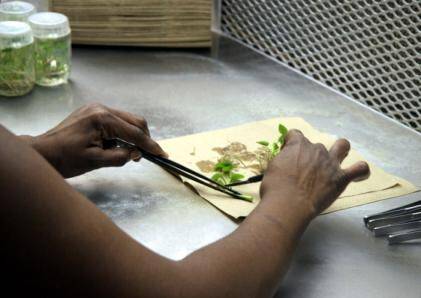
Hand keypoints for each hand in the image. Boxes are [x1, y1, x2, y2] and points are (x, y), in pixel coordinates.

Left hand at [22, 103, 166, 177]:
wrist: (43, 152)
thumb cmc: (66, 159)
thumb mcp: (95, 161)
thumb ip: (120, 157)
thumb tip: (136, 154)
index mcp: (102, 119)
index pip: (134, 132)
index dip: (149, 145)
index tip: (162, 153)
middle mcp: (101, 108)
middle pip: (135, 121)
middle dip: (143, 138)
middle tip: (144, 155)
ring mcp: (96, 108)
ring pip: (127, 120)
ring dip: (132, 135)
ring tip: (128, 152)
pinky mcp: (93, 112)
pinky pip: (116, 120)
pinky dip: (122, 132)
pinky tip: (116, 144)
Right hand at [260, 130, 369, 217]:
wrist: (288, 204)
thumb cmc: (275, 187)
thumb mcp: (272, 167)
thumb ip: (282, 160)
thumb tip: (285, 162)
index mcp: (297, 145)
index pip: (295, 134)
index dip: (290, 144)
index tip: (287, 154)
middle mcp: (316, 149)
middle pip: (315, 145)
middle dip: (310, 154)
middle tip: (303, 169)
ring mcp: (331, 163)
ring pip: (343, 146)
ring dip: (340, 150)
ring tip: (335, 159)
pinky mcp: (341, 178)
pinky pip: (360, 169)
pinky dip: (361, 171)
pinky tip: (357, 175)